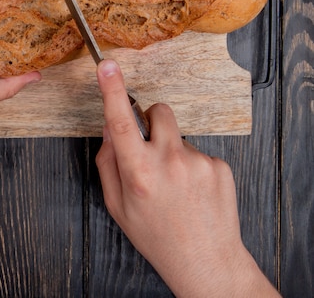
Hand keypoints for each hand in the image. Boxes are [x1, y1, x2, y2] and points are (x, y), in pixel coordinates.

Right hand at [94, 59, 278, 296]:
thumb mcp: (117, 205)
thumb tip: (109, 129)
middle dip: (150, 120)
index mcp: (138, 173)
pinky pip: (197, 151)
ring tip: (175, 182)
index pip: (120, 123)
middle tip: (150, 146)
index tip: (107, 66)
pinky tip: (192, 190)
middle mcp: (169, 163)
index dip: (112, 91)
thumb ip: (107, 163)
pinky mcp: (219, 166)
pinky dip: (191, 164)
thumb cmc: (156, 235)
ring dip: (171, 148)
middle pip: (158, 111)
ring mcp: (198, 162)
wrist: (205, 260)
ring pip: (178, 135)